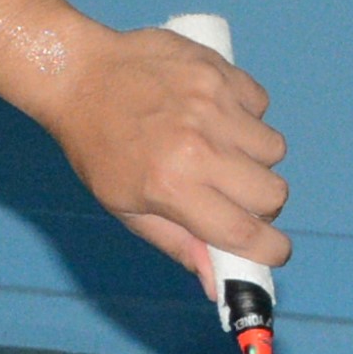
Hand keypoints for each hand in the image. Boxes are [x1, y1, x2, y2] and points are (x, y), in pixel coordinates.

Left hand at [39, 22, 290, 279]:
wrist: (78, 74)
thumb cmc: (97, 147)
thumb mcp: (125, 207)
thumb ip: (177, 244)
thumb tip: (216, 282)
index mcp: (172, 186)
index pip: (246, 232)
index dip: (270, 250)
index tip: (272, 251)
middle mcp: (198, 147)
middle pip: (273, 193)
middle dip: (261, 204)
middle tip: (232, 195)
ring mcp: (213, 104)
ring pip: (274, 150)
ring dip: (254, 158)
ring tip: (217, 148)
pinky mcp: (220, 71)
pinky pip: (261, 106)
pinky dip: (246, 116)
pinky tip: (211, 114)